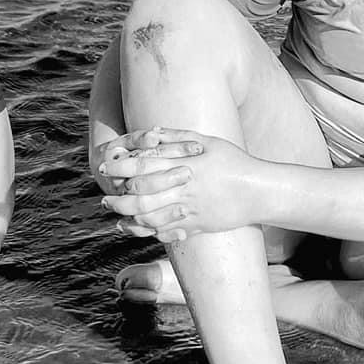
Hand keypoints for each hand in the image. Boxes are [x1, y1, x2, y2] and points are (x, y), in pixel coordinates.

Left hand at [99, 131, 252, 242]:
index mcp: (186, 164)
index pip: (145, 165)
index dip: (121, 167)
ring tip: (115, 214)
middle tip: (105, 198)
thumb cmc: (234, 161)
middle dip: (118, 198)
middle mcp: (185, 188)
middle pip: (142, 196)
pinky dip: (147, 231)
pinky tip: (135, 228)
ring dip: (128, 217)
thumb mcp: (209, 141)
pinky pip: (167, 231)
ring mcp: (190, 209)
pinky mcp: (197, 226)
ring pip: (151, 217)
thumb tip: (152, 132)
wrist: (259, 191)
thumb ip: (178, 137)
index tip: (105, 168)